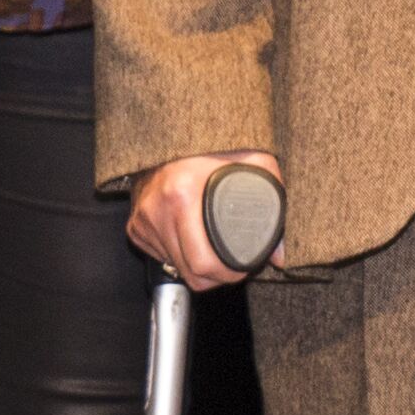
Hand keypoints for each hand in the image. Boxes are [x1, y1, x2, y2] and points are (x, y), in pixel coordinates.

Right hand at [128, 150, 282, 290]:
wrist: (173, 137)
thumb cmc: (215, 149)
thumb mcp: (252, 163)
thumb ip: (272, 202)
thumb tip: (279, 255)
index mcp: (182, 194)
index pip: (203, 262)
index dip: (227, 274)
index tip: (241, 268)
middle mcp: (158, 209)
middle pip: (190, 272)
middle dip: (216, 277)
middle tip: (231, 266)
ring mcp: (144, 219)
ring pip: (176, 267)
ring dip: (196, 267)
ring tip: (214, 250)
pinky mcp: (135, 226)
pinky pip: (160, 257)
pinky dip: (179, 256)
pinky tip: (192, 239)